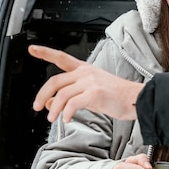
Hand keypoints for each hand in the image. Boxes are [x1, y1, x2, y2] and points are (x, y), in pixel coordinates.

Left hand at [29, 45, 143, 121]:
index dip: (45, 52)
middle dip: (42, 94)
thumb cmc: (116, 97)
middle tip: (36, 106)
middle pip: (55, 81)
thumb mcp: (89, 94)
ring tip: (52, 119)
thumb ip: (70, 96)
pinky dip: (66, 113)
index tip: (32, 49)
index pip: (61, 57)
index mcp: (84, 69)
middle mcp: (85, 72)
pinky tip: (67, 119)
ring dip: (54, 109)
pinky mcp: (94, 93)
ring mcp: (90, 82)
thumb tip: (49, 103)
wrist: (136, 99)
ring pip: (61, 94)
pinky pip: (72, 104)